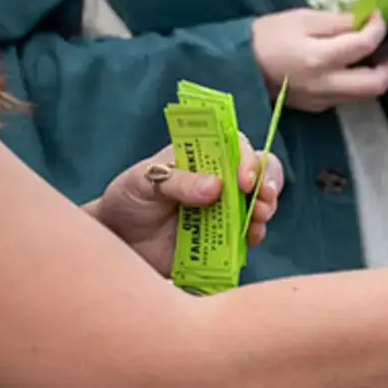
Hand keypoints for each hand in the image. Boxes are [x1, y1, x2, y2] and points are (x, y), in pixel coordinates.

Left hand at [85, 134, 284, 276]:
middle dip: (268, 182)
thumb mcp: (142, 183)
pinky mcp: (224, 236)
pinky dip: (255, 234)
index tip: (243, 180)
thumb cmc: (127, 201)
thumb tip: (216, 186)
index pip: (235, 145)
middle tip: (263, 198)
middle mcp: (219, 180)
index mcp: (200, 157)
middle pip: (259, 171)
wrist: (118, 242)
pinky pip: (250, 234)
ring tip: (257, 218)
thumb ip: (178, 182)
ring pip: (260, 202)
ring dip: (266, 208)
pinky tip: (250, 237)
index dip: (247, 158)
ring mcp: (224, 209)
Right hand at [251, 8, 387, 111]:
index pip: (364, 46)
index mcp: (318, 59)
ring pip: (367, 94)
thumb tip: (366, 22)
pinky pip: (350, 97)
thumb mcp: (302, 19)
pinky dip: (364, 83)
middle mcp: (324, 85)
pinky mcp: (319, 108)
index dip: (379, 30)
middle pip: (376, 83)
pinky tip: (366, 68)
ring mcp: (322, 101)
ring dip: (384, 76)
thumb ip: (338, 23)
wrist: (239, 66)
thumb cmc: (268, 37)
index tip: (381, 17)